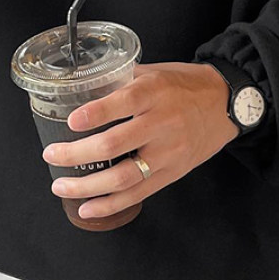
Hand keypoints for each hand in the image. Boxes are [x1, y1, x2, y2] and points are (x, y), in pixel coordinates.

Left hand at [42, 62, 239, 219]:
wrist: (226, 103)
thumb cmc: (185, 84)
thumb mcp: (155, 71)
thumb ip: (121, 80)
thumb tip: (83, 87)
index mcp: (154, 93)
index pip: (122, 103)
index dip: (95, 114)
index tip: (71, 120)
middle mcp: (161, 124)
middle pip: (115, 145)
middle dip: (77, 154)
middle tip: (52, 155)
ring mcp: (168, 153)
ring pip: (123, 177)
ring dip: (87, 185)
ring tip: (61, 185)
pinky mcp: (172, 173)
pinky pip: (138, 193)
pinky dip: (110, 204)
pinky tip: (87, 207)